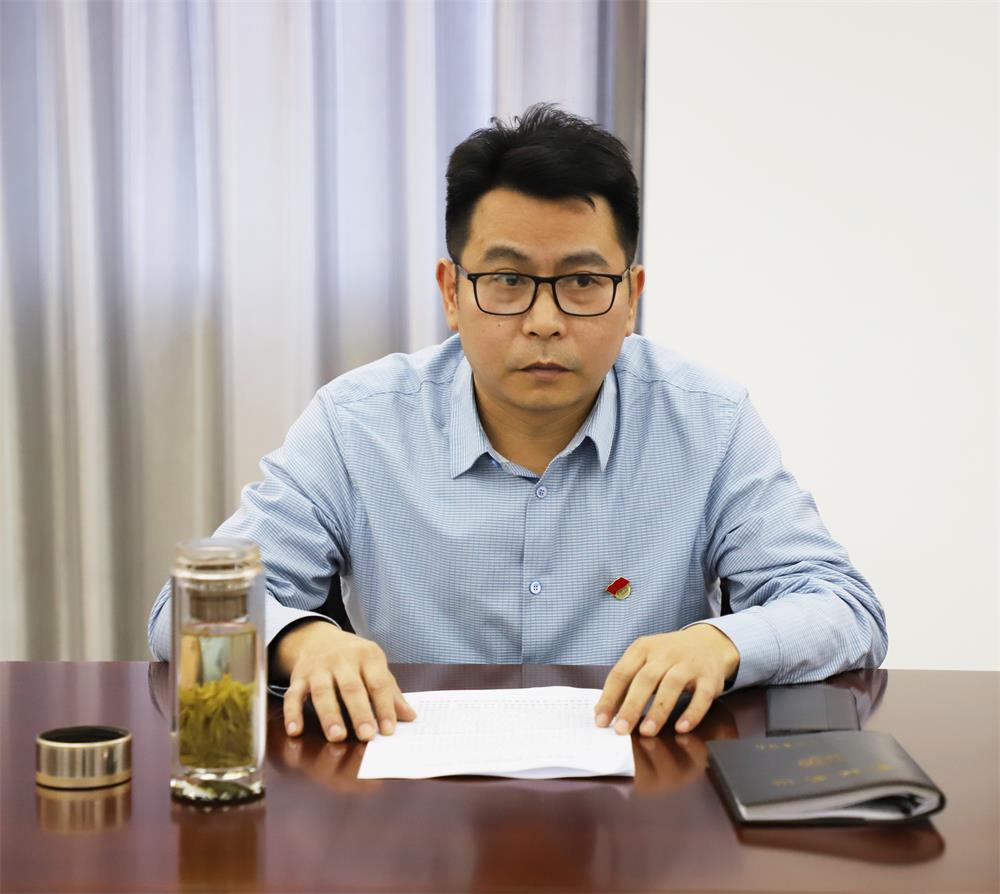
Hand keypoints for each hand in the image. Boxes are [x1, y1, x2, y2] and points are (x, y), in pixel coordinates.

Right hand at [276, 620, 415, 741]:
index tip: (389, 730)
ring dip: (329, 715)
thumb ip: (390, 692)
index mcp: (367, 656)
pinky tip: (295, 731)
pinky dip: (292, 713)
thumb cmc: (354, 659)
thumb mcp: (375, 667)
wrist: (318, 638)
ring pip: (322, 691)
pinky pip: (293, 695)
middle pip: (351, 687)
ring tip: (337, 736)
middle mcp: (342, 659)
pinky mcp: (299, 677)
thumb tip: (410, 717)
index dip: (384, 707)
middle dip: (359, 712)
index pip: (378, 683)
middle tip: (366, 735)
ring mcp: (318, 668)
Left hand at [593, 624, 739, 735]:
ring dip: (658, 710)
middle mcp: (665, 653)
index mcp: (642, 648)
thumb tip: (604, 711)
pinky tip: (682, 728)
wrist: (709, 643)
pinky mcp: (709, 677)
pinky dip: (692, 713)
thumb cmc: (669, 656)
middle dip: (632, 706)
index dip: (609, 697)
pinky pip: (702, 696)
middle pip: (645, 679)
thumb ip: (627, 682)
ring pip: (672, 685)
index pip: (621, 673)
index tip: (601, 720)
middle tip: (621, 730)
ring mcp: (688, 664)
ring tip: (647, 731)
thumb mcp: (645, 659)